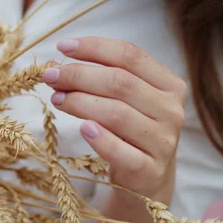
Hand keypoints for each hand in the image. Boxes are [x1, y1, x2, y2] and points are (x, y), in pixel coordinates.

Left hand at [43, 37, 186, 202]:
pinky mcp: (150, 170)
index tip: (62, 46)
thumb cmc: (130, 130)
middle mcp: (171, 110)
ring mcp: (163, 141)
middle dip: (79, 75)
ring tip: (57, 99)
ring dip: (80, 103)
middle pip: (121, 83)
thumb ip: (104, 79)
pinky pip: (121, 151)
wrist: (147, 177)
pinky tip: (82, 128)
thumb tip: (59, 64)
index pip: (131, 56)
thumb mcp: (126, 100)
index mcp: (169, 85)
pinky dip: (100, 138)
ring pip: (117, 113)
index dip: (94, 48)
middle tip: (50, 76)